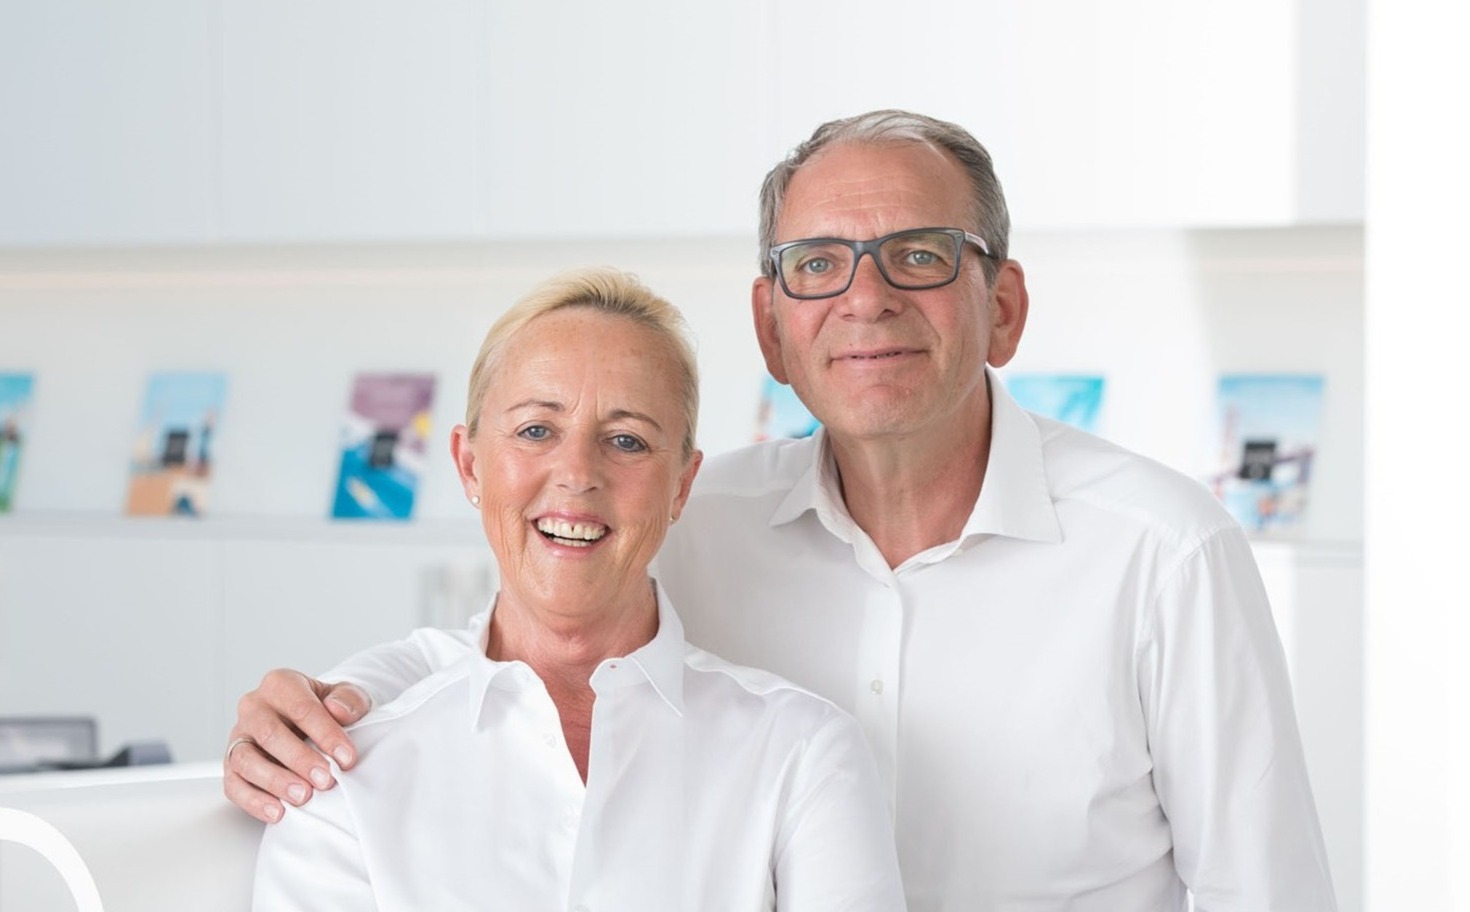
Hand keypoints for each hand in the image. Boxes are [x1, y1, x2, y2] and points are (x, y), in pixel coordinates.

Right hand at [222, 669, 370, 823]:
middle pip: (270, 733)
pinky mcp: (230, 765)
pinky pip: (234, 784)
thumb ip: (349, 699)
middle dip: (300, 760)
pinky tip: (277, 812)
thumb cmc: (326, 709)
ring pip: (246, 759)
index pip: (301, 708)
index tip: (346, 758)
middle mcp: (254, 707)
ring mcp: (239, 736)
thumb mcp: (344, 697)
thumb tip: (338, 710)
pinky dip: (254, 800)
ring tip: (302, 797)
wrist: (308, 723)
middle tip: (325, 780)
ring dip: (275, 781)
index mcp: (281, 684)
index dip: (326, 734)